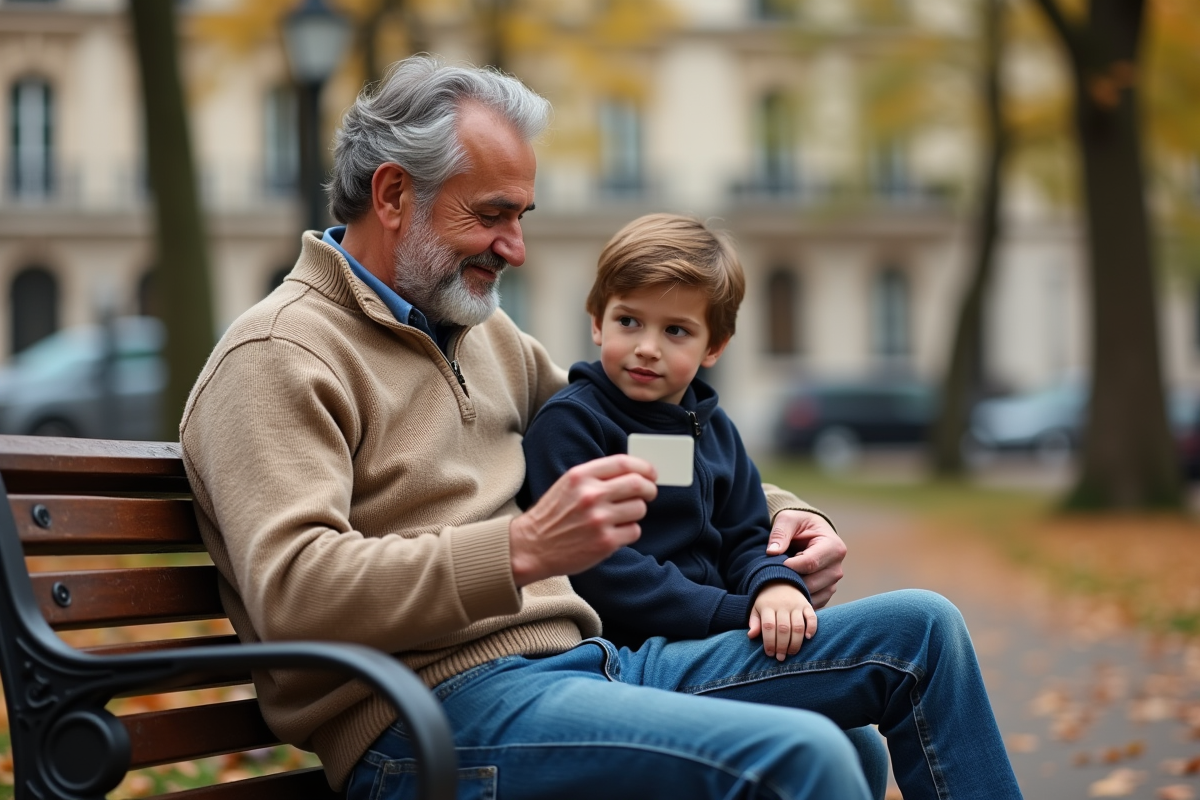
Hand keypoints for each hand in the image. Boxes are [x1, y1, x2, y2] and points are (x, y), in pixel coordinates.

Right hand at [510, 455, 656, 586]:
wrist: (532, 546)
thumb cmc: (552, 515)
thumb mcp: (568, 484)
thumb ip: (596, 476)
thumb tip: (634, 473)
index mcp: (581, 476)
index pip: (624, 463)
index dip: (644, 467)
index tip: (651, 473)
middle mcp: (591, 495)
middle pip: (638, 485)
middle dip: (649, 489)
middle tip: (649, 493)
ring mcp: (599, 519)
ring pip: (639, 509)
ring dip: (636, 512)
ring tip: (621, 516)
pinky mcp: (605, 542)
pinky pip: (634, 531)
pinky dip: (629, 531)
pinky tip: (614, 532)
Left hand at [748, 582, 816, 660]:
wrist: (780, 582)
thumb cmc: (766, 602)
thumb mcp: (756, 609)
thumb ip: (754, 622)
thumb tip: (751, 635)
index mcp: (768, 606)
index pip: (768, 626)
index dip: (769, 642)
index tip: (770, 654)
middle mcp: (783, 605)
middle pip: (783, 629)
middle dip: (782, 646)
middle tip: (781, 657)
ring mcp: (796, 605)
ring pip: (798, 626)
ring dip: (796, 642)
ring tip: (791, 653)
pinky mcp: (807, 605)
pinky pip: (812, 617)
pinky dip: (812, 628)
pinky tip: (808, 638)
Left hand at [765, 510, 845, 608]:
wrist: (809, 533)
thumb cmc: (799, 524)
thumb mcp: (788, 519)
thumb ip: (780, 532)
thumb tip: (772, 552)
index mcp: (833, 547)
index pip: (810, 563)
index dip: (789, 566)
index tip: (774, 564)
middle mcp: (837, 567)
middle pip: (812, 583)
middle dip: (790, 581)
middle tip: (772, 576)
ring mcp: (833, 582)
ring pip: (813, 596)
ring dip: (794, 592)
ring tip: (779, 582)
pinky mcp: (826, 592)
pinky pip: (813, 603)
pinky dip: (798, 600)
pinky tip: (786, 591)